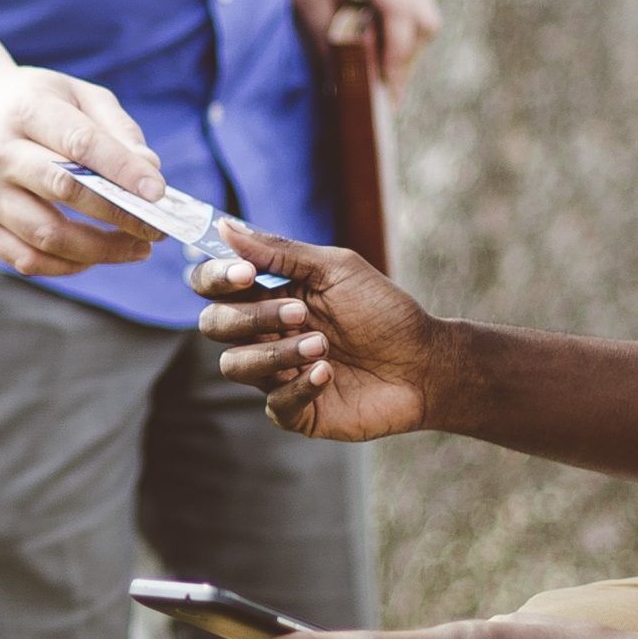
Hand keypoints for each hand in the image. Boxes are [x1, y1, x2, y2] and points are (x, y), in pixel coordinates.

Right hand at [0, 66, 165, 276]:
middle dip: (119, 215)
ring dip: (100, 250)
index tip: (159, 193)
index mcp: (25, 110)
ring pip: (47, 236)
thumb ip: (115, 128)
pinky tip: (95, 256)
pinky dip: (68, 266)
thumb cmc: (31, 103)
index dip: (124, 170)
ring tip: (136, 248)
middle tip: (157, 229)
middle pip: (65, 190)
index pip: (81, 143)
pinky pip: (26, 260)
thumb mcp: (73, 93)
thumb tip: (149, 171)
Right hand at [191, 221, 444, 439]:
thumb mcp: (335, 269)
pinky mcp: (296, 411)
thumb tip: (224, 228)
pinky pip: (273, 404)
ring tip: (322, 346)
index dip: (216, 278)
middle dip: (250, 317)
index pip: (212, 286)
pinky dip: (299, 386)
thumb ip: (279, 252)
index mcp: (268, 294)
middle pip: (213, 325)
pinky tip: (328, 372)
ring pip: (235, 366)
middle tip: (302, 314)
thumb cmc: (384, 311)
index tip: (245, 274)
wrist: (426, 363)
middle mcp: (265, 333)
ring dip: (274, 353)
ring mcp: (276, 374)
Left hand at [286, 0, 440, 90]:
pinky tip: (371, 40)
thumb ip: (327, 37)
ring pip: (424, 20)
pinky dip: (399, 30)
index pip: (402, 19)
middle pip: (424, 25)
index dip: (395, 60)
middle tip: (377, 90)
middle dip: (403, 59)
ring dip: (402, 47)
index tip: (385, 94)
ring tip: (369, 64)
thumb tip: (344, 85)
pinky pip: (415, 9)